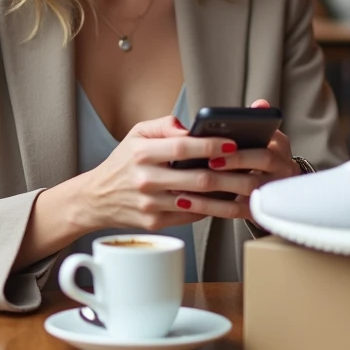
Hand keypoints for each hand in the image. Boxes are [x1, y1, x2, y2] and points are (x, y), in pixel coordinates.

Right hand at [80, 115, 263, 230]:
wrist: (96, 198)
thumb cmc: (122, 162)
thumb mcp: (136, 134)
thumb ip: (164, 126)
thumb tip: (192, 127)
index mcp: (141, 153)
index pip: (183, 148)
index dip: (211, 145)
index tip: (234, 143)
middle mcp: (145, 180)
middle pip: (198, 179)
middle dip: (231, 174)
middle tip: (253, 169)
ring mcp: (150, 205)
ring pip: (199, 202)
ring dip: (227, 197)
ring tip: (248, 189)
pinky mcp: (155, 223)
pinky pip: (191, 217)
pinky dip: (211, 209)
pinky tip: (227, 202)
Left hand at [194, 99, 297, 220]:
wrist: (274, 187)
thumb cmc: (260, 155)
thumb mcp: (263, 135)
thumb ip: (256, 120)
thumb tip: (260, 106)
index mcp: (280, 146)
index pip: (266, 147)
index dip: (243, 150)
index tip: (223, 147)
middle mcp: (282, 169)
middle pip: (259, 168)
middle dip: (234, 163)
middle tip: (208, 163)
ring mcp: (272, 192)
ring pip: (248, 190)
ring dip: (218, 187)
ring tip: (190, 183)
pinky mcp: (258, 212)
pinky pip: (235, 212)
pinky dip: (210, 207)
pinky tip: (188, 202)